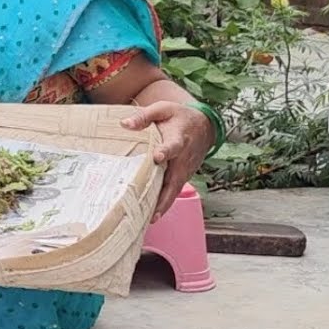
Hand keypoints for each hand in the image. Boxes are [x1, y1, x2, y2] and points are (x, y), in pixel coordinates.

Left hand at [120, 101, 214, 222]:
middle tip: (152, 208)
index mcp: (179, 139)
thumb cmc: (179, 117)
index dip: (166, 151)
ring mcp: (185, 169)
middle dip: (164, 194)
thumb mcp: (163, 109)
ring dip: (164, 204)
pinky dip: (165, 203)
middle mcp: (183, 158)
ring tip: (150, 218)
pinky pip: (174, 191)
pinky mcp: (183, 176)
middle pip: (175, 178)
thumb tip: (124, 124)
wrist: (205, 126)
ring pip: (175, 189)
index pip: (173, 146)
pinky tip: (152, 215)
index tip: (157, 157)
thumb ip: (144, 117)